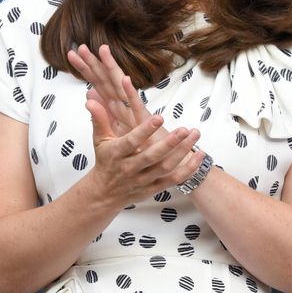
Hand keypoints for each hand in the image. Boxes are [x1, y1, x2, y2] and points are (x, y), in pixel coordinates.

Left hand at [68, 44, 152, 138]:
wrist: (160, 161)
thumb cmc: (139, 146)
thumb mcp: (113, 130)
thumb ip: (102, 112)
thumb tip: (88, 93)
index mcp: (115, 108)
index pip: (98, 85)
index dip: (87, 69)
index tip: (73, 55)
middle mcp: (123, 107)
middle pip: (106, 82)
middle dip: (94, 64)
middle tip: (81, 47)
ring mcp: (134, 113)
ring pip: (120, 89)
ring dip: (111, 70)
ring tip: (102, 52)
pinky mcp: (144, 123)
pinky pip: (136, 107)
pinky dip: (130, 93)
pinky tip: (125, 79)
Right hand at [86, 95, 203, 205]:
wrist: (104, 193)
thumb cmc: (105, 160)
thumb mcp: (100, 139)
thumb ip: (100, 118)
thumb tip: (90, 99)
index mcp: (117, 154)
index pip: (132, 141)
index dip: (145, 131)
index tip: (159, 117)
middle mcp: (130, 168)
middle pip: (152, 157)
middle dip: (170, 143)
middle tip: (184, 129)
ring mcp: (143, 180)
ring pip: (165, 168)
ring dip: (183, 152)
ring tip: (195, 134)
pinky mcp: (154, 188)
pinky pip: (174, 180)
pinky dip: (188, 169)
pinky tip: (201, 155)